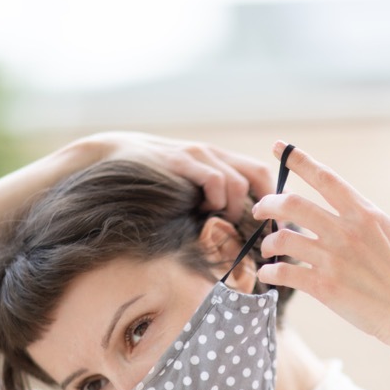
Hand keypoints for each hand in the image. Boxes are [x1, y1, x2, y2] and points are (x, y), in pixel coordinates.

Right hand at [79, 132, 272, 215]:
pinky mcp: (181, 162)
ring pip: (236, 182)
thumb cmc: (152, 180)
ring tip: (220, 220)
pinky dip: (215, 199)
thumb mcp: (186, 187)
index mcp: (219, 160)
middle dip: (266, 206)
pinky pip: (213, 180)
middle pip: (257, 175)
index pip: (261, 173)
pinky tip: (201, 209)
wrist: (113, 153)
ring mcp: (197, 155)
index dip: (274, 198)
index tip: (277, 225)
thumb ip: (208, 201)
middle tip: (260, 232)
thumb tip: (232, 236)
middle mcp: (213, 154)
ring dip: (233, 208)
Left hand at [251, 142, 389, 345]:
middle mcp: (345, 232)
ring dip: (269, 241)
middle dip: (268, 203)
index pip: (325, 178)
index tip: (277, 147)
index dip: (298, 159)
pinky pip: (285, 274)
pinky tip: (269, 275)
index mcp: (366, 214)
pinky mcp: (325, 288)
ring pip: (284, 239)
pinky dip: (271, 272)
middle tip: (260, 209)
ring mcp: (333, 260)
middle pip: (292, 204)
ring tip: (268, 248)